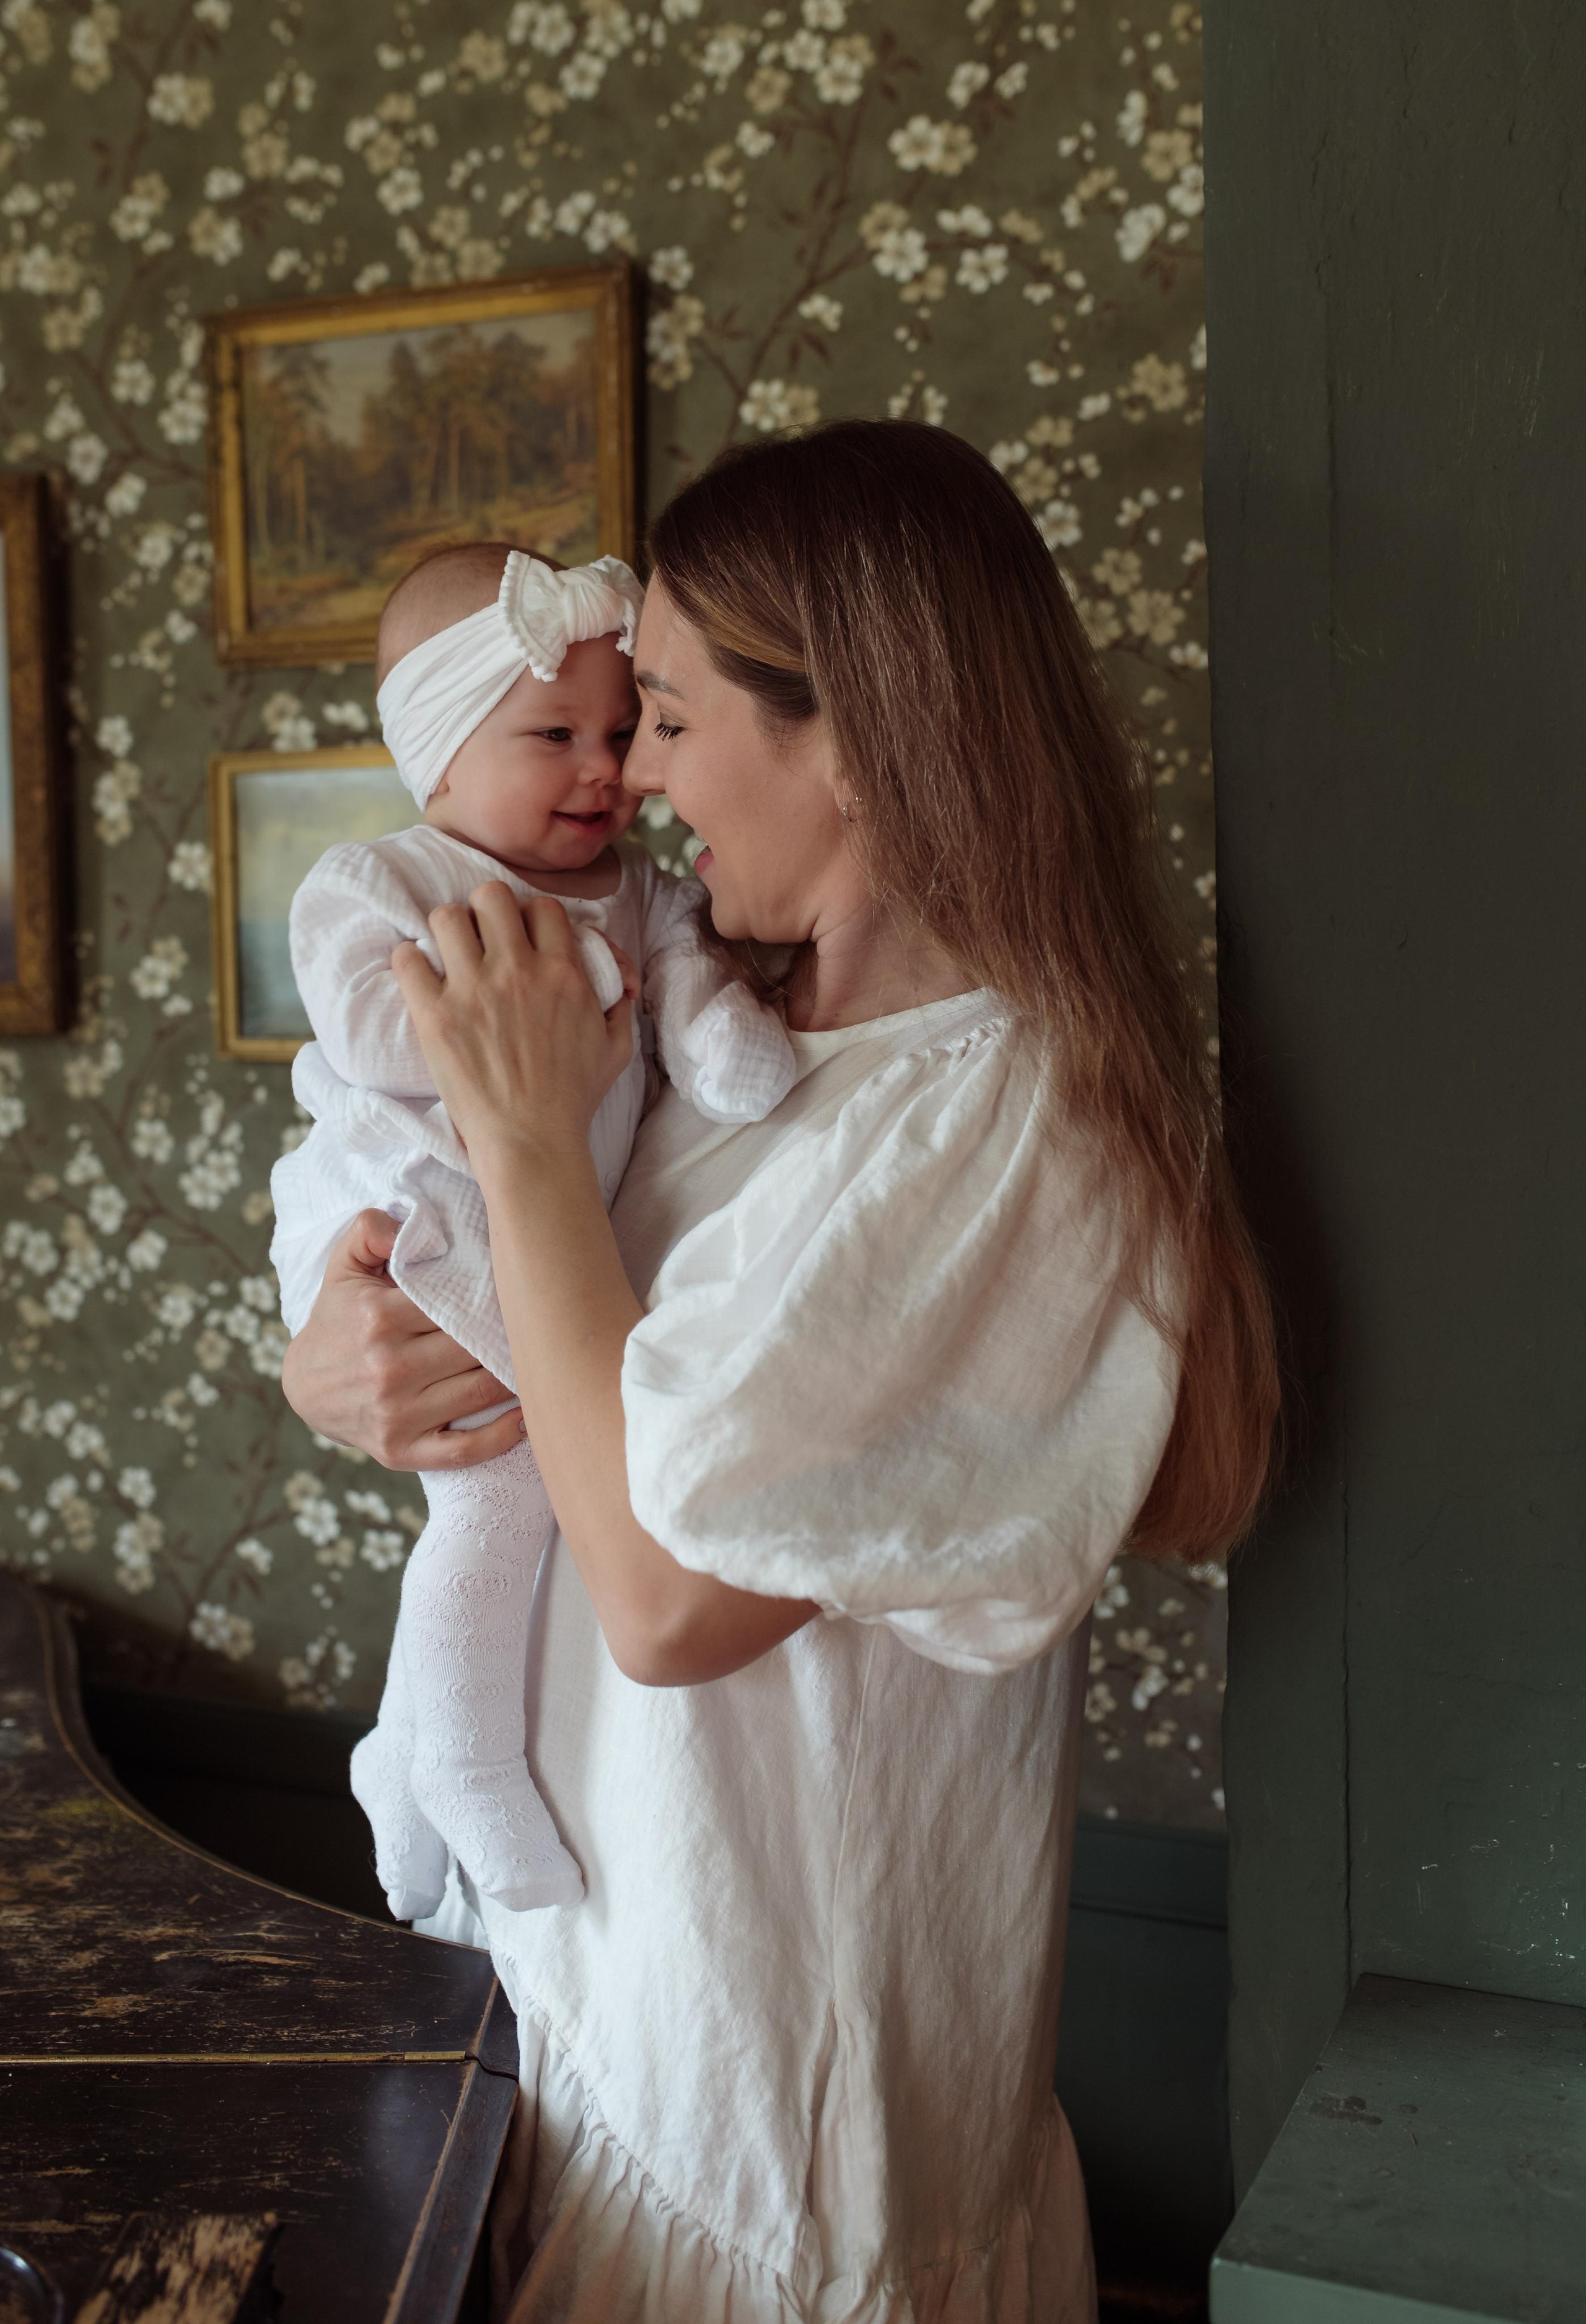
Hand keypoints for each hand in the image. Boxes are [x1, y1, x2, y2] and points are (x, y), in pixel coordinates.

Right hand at [280, 1210, 521, 1469]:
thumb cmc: (338, 1320)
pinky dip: (502, 1437)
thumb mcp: (343, 1268)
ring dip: (515, 1376)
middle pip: (474, 1346)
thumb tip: (404, 1222)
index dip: (490, 1294)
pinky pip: (464, 1451)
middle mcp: (388, 1368)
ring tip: (540, 1359)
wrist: (305, 1386)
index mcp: (378, 1318)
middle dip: (508, 1334)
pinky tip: (528, 1417)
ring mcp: (396, 1415)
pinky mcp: (402, 1452)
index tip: (516, 1287)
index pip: (455, 1301)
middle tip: (539, 1322)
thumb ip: (370, 1231)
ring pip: (480, 1392)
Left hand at [391, 885, 638, 1176]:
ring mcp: (473, 991)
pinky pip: (407, 959)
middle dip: (486, 911)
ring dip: (447, 931)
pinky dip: (410, 962)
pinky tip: (420, 977)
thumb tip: (622, 984)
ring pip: (446, 917)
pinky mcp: (435, 1016)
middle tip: (482, 938)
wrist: (532, 1142)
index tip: (522, 938)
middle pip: (491, 896)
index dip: (531, 916)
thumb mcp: (616, 1050)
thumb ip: (618, 1007)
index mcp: (564, 974)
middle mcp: (518, 972)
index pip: (543, 907)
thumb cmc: (573, 1101)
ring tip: (449, 954)